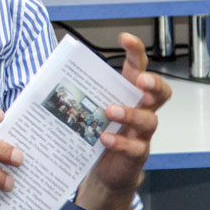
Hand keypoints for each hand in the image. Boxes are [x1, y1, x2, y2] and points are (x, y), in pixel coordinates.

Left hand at [78, 33, 170, 209]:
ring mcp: (142, 133)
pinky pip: (135, 148)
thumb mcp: (90, 109)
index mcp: (129, 93)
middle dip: (153, 83)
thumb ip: (79, 92)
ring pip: (149, 120)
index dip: (136, 52)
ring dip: (130, 113)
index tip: (126, 38)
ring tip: (110, 110)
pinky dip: (120, 143)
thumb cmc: (98, 132)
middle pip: (161, 92)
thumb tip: (48, 72)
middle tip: (140, 80)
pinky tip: (104, 139)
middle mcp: (142, 110)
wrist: (105, 171)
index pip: (138, 67)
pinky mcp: (137, 154)